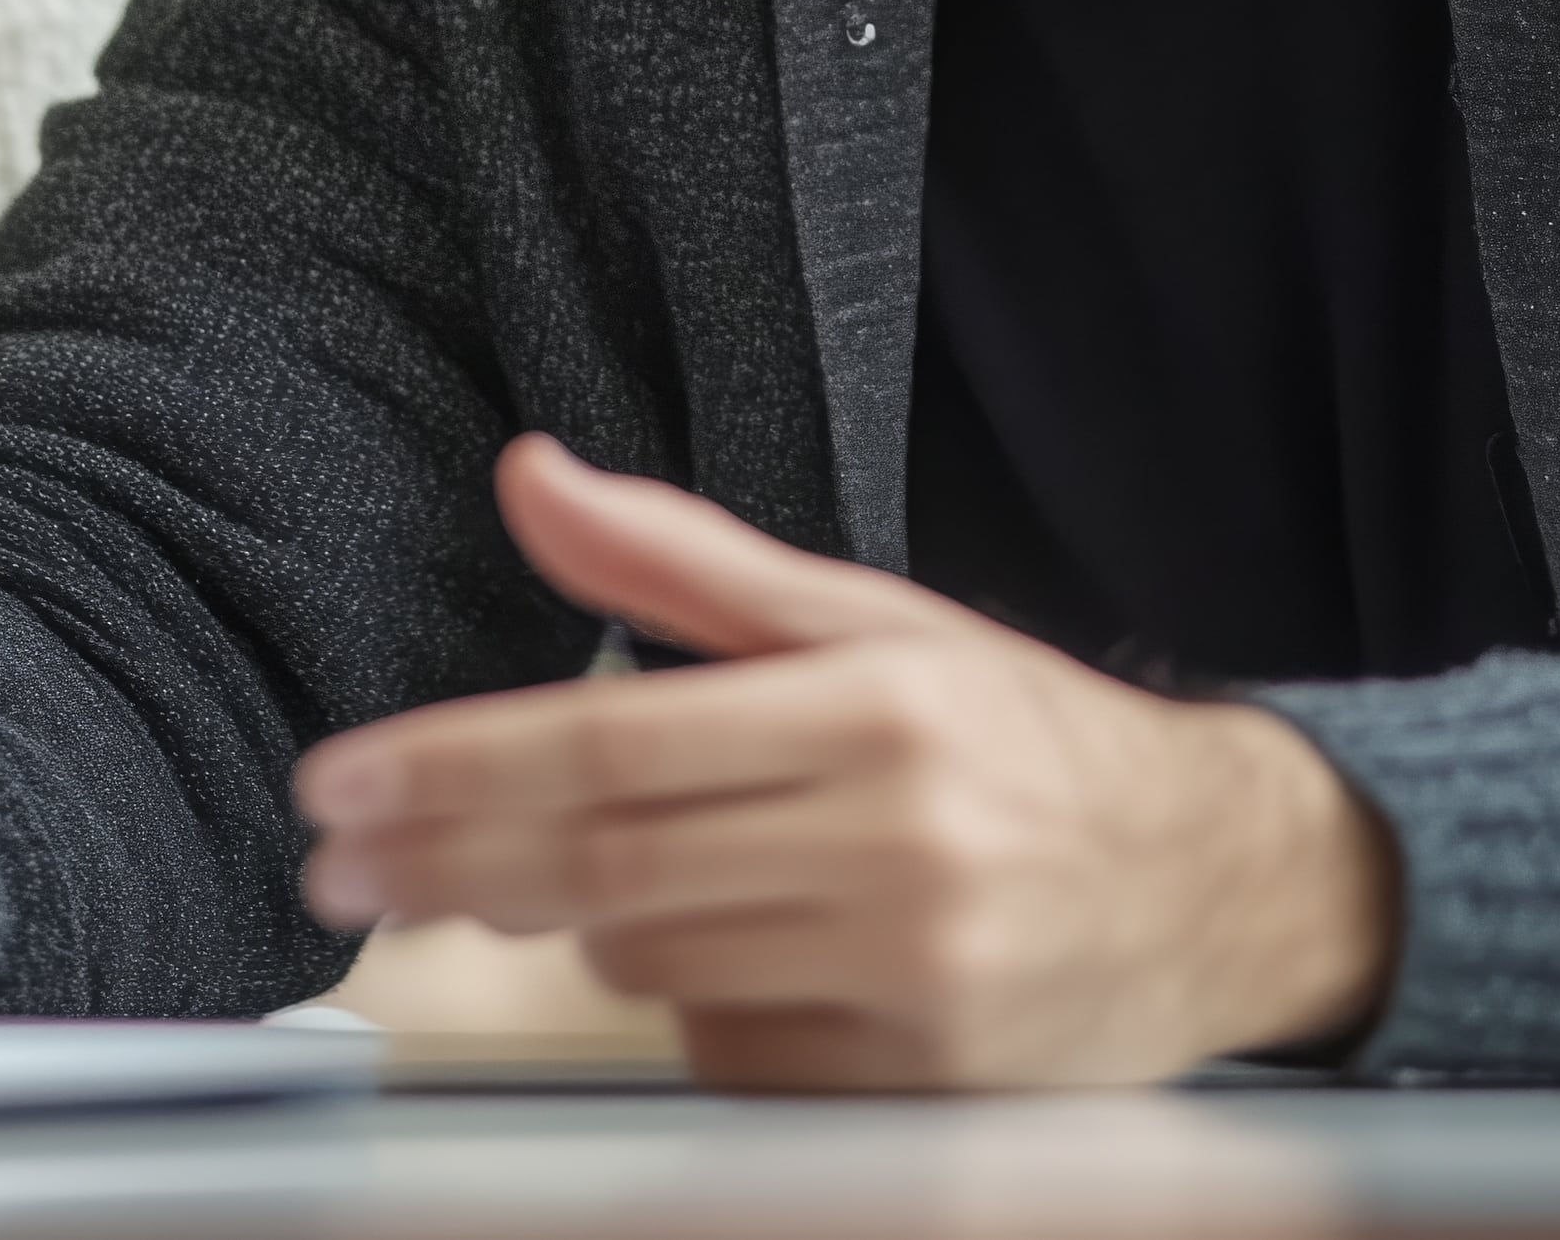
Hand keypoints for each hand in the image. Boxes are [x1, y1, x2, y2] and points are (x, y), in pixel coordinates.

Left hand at [290, 435, 1400, 1089]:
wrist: (1219, 884)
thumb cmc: (1022, 742)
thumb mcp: (869, 623)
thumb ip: (681, 564)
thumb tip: (529, 477)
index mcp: (874, 704)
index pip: (610, 739)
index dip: (454, 767)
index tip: (339, 785)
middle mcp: (898, 838)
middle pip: (607, 863)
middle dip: (449, 862)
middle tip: (342, 862)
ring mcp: (917, 973)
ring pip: (654, 968)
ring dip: (584, 931)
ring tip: (584, 886)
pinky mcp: (925, 1082)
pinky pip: (734, 1059)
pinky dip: (700, 1016)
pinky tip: (733, 964)